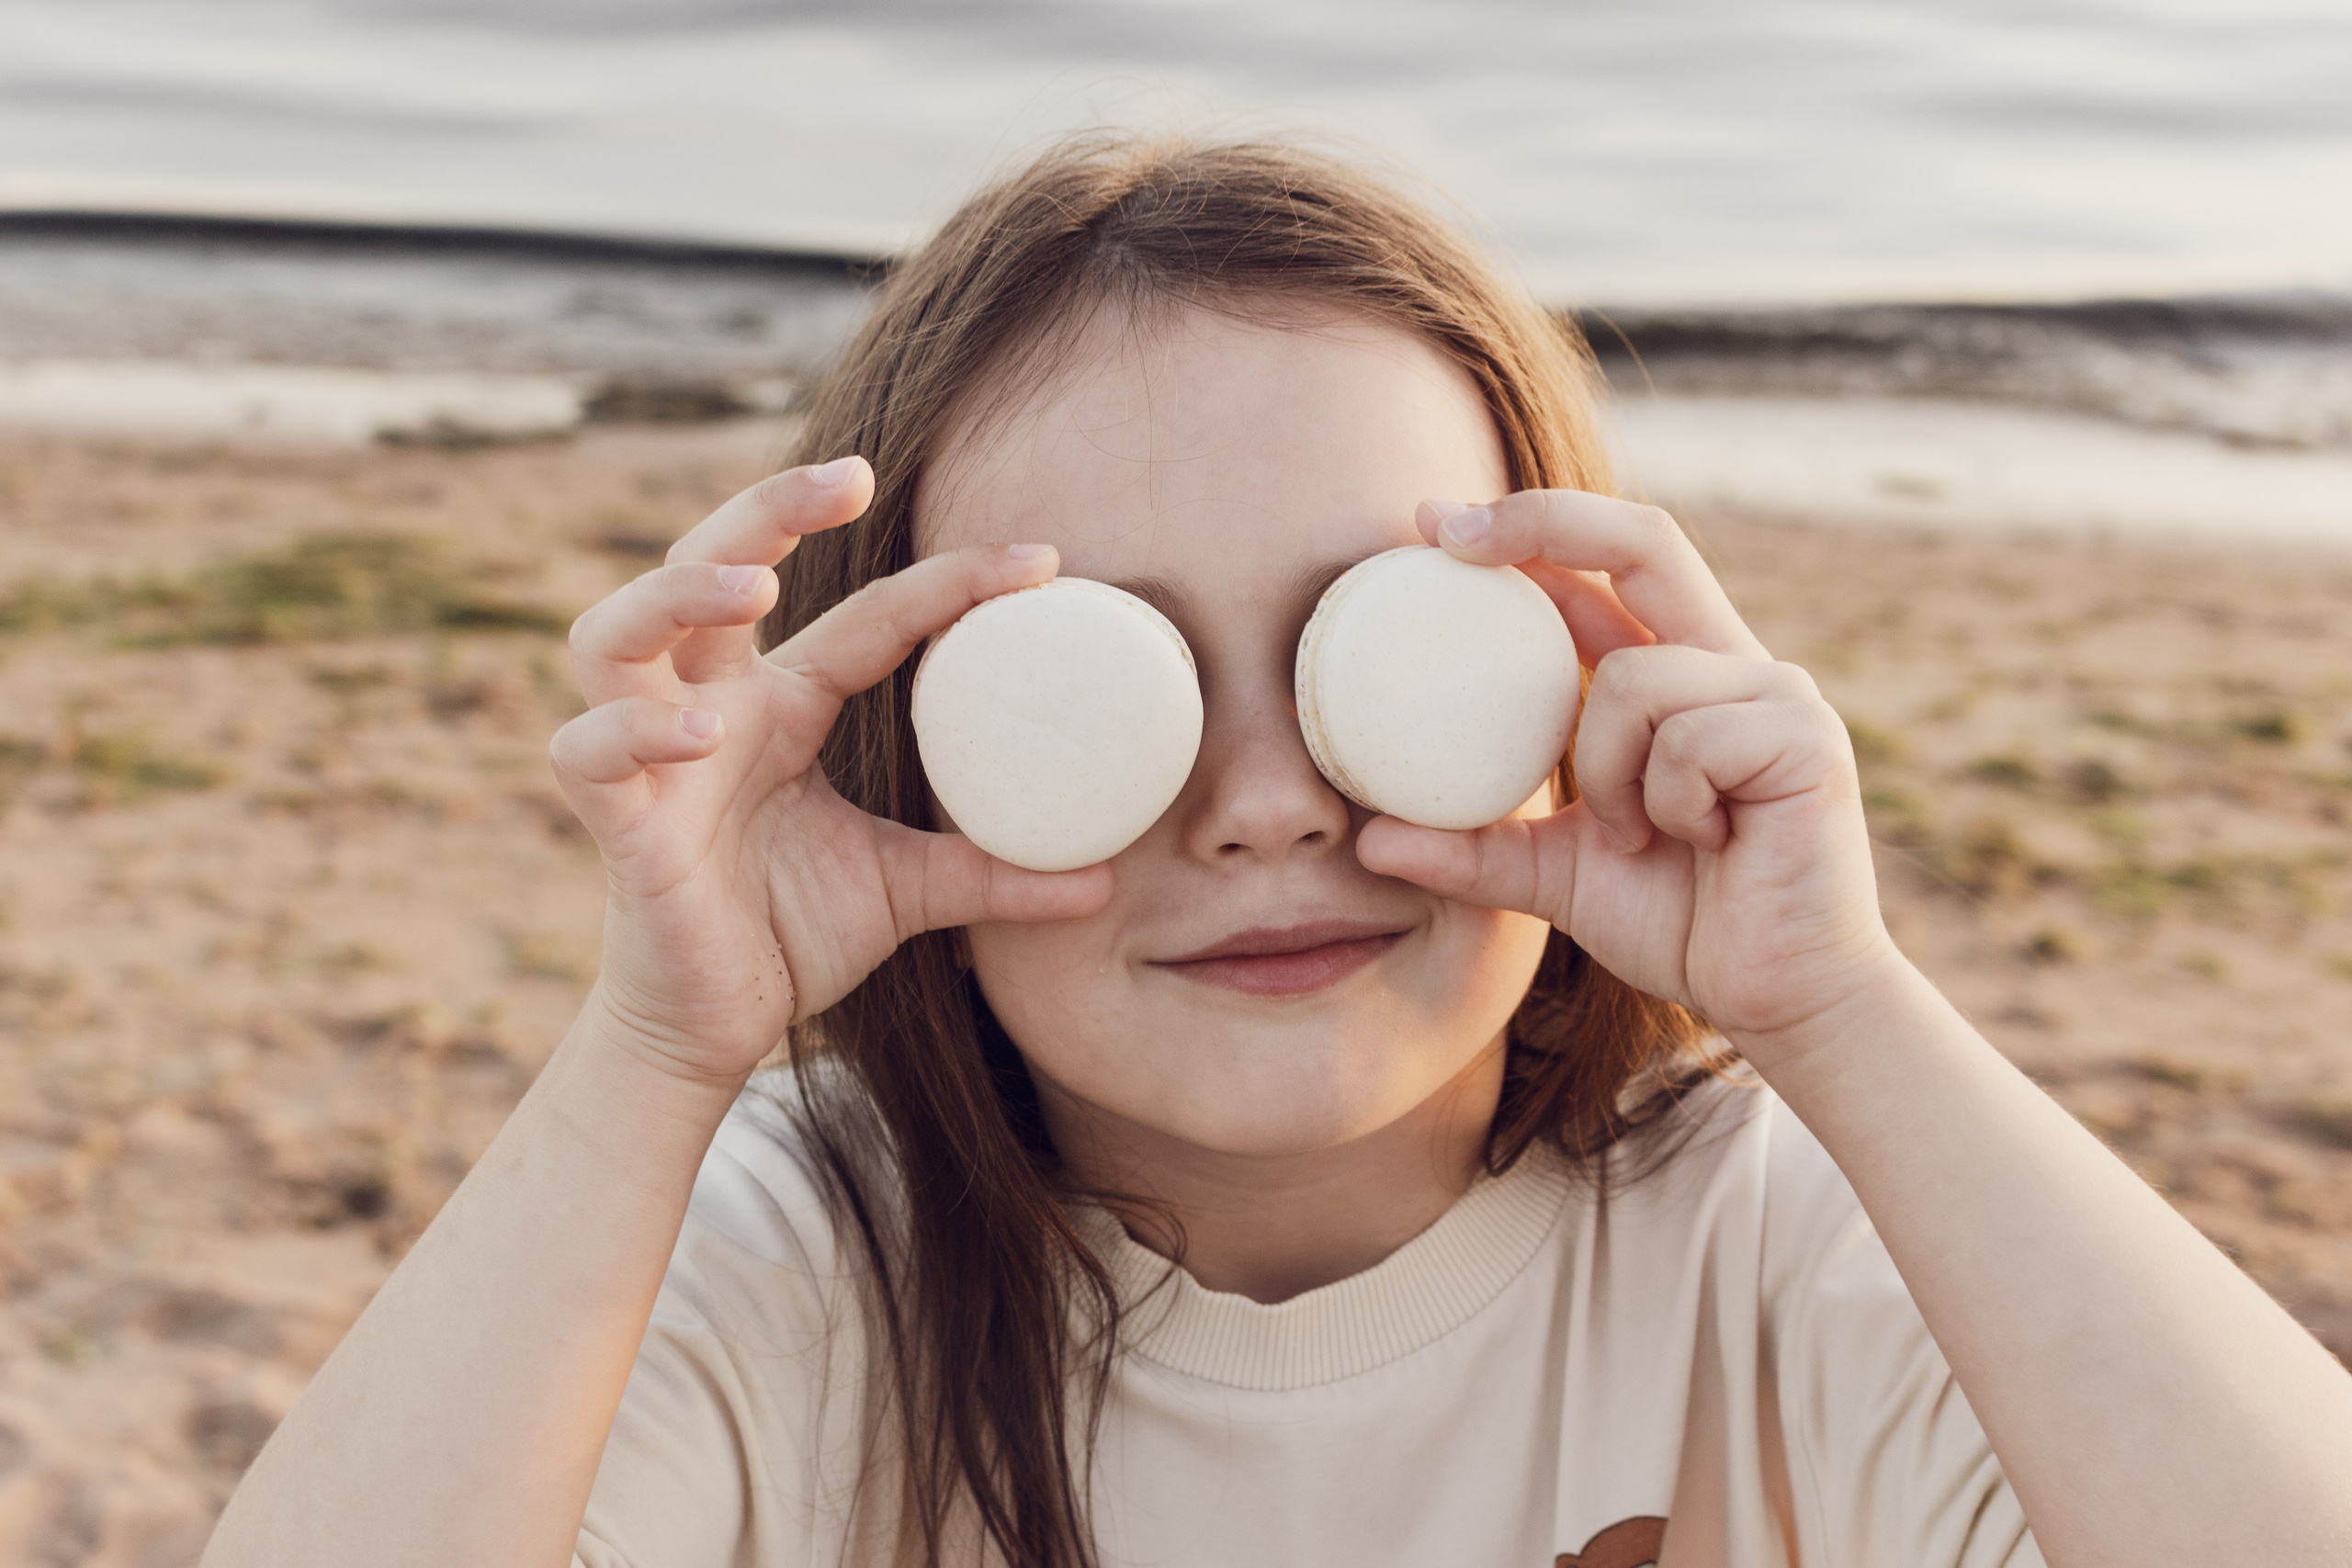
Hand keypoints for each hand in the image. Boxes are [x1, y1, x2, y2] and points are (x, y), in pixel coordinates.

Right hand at [548, 457, 1112, 1085]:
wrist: (712, 1027)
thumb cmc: (787, 935)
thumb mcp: (908, 891)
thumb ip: (993, 873)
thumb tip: (1105, 880)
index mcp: (784, 706)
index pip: (866, 617)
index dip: (947, 582)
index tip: (1040, 563)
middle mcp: (713, 706)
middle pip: (709, 565)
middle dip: (769, 508)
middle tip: (853, 478)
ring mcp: (652, 758)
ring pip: (617, 634)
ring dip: (677, 594)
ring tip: (756, 590)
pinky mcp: (616, 822)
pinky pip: (591, 754)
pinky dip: (633, 730)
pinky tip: (696, 732)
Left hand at [1353, 491, 1901, 1067]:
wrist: (1778, 998)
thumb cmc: (1682, 925)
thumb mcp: (1554, 876)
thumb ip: (1473, 849)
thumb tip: (1367, 840)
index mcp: (1677, 677)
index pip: (1601, 572)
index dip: (1523, 531)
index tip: (1429, 525)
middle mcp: (1729, 664)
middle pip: (1643, 538)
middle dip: (1545, 520)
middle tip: (1453, 535)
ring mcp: (1775, 693)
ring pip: (1633, 677)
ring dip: (1603, 768)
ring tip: (1635, 837)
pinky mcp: (1806, 738)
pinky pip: (1687, 738)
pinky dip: (1665, 802)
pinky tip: (1703, 845)